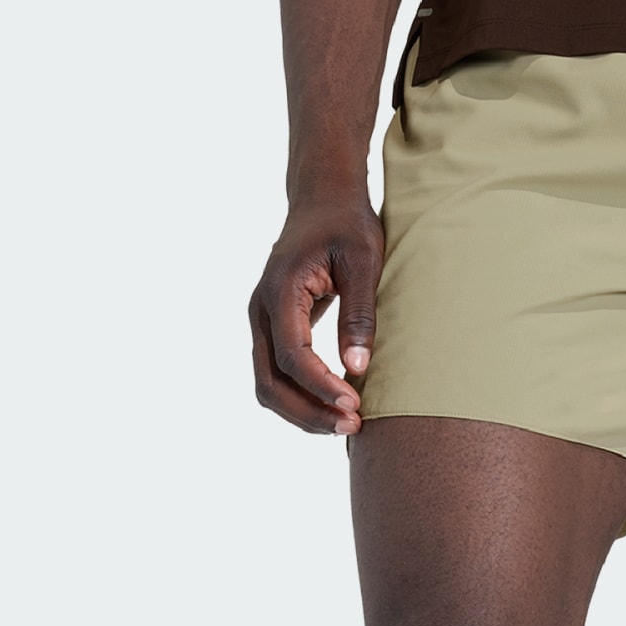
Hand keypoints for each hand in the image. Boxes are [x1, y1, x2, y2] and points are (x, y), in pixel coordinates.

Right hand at [249, 190, 383, 434]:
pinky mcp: (273, 329)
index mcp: (280, 291)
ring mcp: (263, 322)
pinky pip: (277, 376)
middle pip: (269, 382)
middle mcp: (261, 310)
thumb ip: (359, 314)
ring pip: (268, 385)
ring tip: (347, 425)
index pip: (291, 355)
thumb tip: (357, 367)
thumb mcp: (363, 262)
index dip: (320, 386)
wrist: (323, 198)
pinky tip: (335, 407)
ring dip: (303, 412)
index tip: (354, 405)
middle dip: (309, 412)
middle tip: (353, 426)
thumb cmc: (347, 224)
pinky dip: (302, 398)